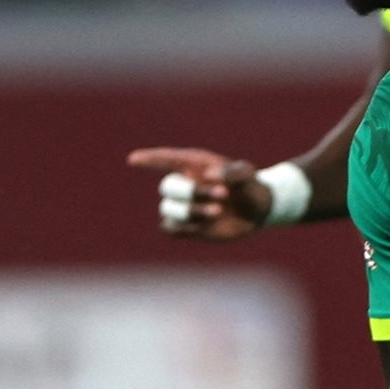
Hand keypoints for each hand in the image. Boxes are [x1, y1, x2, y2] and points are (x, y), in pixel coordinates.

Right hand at [127, 146, 270, 240]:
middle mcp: (185, 184)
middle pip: (168, 186)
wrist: (257, 210)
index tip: (132, 160)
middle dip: (192, 192)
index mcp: (194, 165)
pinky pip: (169, 228)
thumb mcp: (248, 174)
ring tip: (219, 211)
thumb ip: (233, 172)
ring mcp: (183, 205)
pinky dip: (184, 228)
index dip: (149, 159)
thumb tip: (209, 176)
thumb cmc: (250, 186)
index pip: (166, 159)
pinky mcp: (186, 226)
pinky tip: (204, 226)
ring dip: (192, 211)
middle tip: (223, 194)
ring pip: (168, 209)